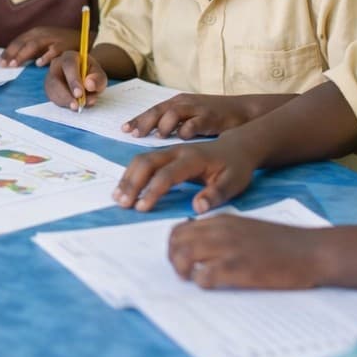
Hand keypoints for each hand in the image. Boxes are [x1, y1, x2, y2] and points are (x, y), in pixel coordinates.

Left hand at [0, 26, 79, 66]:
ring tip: (15, 64)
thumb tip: (10, 61)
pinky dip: (45, 56)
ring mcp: (54, 38)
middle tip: (3, 65)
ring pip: (34, 45)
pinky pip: (53, 50)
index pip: (17, 42)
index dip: (7, 52)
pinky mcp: (65, 44)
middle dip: (12, 54)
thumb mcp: (43, 45)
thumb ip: (29, 52)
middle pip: (23, 42)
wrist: (85, 40)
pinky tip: (39, 64)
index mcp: (35, 33)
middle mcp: (43, 33)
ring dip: (23, 55)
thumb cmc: (61, 44)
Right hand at [45, 50, 106, 107]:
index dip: (73, 80)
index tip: (79, 94)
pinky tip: (73, 106)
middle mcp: (56, 64)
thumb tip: (89, 85)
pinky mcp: (49, 88)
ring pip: (52, 90)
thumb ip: (97, 79)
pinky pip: (52, 97)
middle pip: (55, 79)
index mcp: (70, 56)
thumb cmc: (92, 75)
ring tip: (77, 108)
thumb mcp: (99, 75)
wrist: (85, 77)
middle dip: (66, 94)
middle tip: (76, 106)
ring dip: (64, 101)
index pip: (69, 65)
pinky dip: (63, 104)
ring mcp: (50, 76)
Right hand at [113, 137, 259, 212]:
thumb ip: (216, 195)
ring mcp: (170, 151)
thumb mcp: (234, 183)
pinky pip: (144, 160)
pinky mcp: (166, 154)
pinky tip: (126, 187)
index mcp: (193, 158)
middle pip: (147, 161)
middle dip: (132, 182)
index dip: (152, 191)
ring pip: (142, 159)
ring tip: (119, 197)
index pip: (167, 175)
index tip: (141, 208)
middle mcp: (177, 151)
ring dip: (128, 177)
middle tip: (123, 203)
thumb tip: (197, 208)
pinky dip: (131, 173)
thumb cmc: (236, 168)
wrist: (238, 147)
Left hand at [124, 94, 256, 138]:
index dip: (138, 119)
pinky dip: (187, 129)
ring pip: (175, 113)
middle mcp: (185, 103)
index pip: (153, 110)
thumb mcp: (189, 117)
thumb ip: (172, 125)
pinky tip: (181, 137)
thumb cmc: (213, 116)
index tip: (124, 129)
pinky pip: (197, 122)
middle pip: (159, 110)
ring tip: (157, 136)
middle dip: (145, 121)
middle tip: (135, 134)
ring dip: (164, 124)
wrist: (244, 111)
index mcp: (177, 103)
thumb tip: (149, 136)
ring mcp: (198, 109)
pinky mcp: (212, 117)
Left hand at [169, 216, 325, 289]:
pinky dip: (201, 283)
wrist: (312, 250)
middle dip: (173, 260)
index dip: (174, 247)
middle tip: (183, 273)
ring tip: (194, 280)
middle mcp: (220, 231)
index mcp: (222, 221)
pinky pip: (203, 277)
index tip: (181, 259)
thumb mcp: (247, 229)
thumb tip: (199, 249)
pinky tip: (213, 285)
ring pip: (183, 257)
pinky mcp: (237, 268)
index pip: (180, 230)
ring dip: (183, 272)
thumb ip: (223, 234)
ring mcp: (228, 249)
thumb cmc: (283, 243)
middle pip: (175, 243)